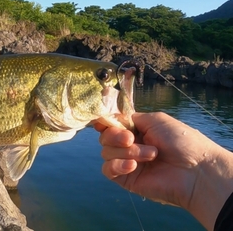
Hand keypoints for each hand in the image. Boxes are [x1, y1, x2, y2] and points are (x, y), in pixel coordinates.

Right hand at [95, 112, 232, 229]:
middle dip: (115, 136)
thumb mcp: (156, 120)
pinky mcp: (125, 179)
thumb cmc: (180, 141)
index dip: (104, 123)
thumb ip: (129, 117)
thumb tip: (110, 118)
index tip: (103, 122)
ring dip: (128, 152)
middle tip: (130, 139)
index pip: (111, 125)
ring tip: (150, 155)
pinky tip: (133, 166)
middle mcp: (129, 145)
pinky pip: (108, 170)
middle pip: (105, 137)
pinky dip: (117, 165)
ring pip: (106, 152)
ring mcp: (126, 162)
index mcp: (136, 130)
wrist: (194, 170)